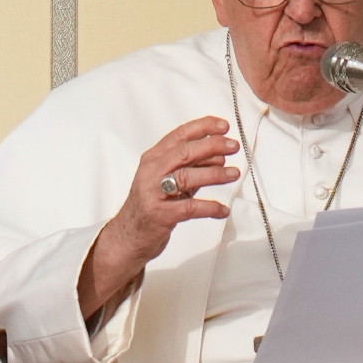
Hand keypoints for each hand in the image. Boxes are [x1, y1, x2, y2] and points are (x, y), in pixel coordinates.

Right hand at [78, 116, 240, 317]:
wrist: (128, 236)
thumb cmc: (152, 204)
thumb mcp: (169, 180)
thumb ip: (192, 167)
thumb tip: (220, 156)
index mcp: (153, 158)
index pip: (179, 135)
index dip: (203, 127)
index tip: (223, 126)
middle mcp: (151, 172)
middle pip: (184, 152)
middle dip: (211, 146)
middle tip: (233, 146)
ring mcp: (153, 193)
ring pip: (186, 177)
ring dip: (214, 174)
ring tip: (234, 173)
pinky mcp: (160, 215)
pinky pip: (190, 208)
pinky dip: (210, 208)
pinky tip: (223, 210)